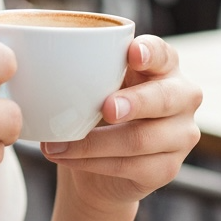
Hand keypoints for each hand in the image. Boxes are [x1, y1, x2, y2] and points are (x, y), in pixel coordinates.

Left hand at [40, 35, 201, 214]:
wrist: (95, 164)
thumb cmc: (93, 107)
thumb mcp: (90, 83)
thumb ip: (81, 68)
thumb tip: (38, 55)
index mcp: (162, 66)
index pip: (163, 53)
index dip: (150, 52)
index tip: (132, 53)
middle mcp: (181, 98)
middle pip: (164, 98)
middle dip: (134, 102)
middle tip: (105, 107)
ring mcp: (180, 135)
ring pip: (141, 139)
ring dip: (94, 142)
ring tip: (57, 143)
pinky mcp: (168, 169)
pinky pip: (130, 166)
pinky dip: (92, 162)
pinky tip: (65, 155)